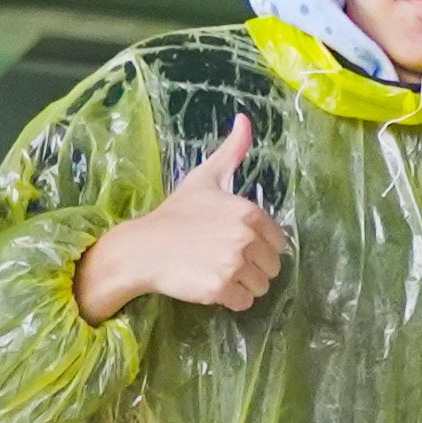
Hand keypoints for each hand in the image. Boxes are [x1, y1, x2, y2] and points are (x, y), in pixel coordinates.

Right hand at [80, 118, 287, 319]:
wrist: (143, 248)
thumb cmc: (176, 215)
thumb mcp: (205, 178)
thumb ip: (232, 151)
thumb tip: (244, 119)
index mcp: (249, 212)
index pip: (278, 243)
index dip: (257, 247)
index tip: (231, 242)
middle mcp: (245, 237)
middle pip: (272, 268)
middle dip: (251, 268)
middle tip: (221, 259)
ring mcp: (233, 263)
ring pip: (261, 287)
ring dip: (242, 285)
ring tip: (215, 271)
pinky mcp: (221, 288)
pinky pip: (244, 303)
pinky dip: (230, 300)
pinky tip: (209, 285)